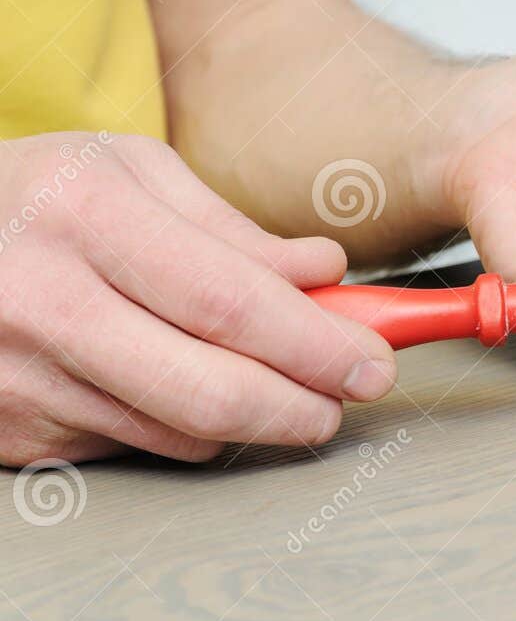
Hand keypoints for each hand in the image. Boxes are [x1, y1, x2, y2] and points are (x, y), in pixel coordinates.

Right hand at [0, 134, 398, 466]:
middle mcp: (42, 299)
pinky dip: (182, 426)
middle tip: (346, 399)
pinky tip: (176, 384)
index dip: (317, 343)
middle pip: (211, 391)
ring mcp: (18, 376)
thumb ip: (235, 230)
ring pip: (181, 432)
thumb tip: (328, 275)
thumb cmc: (38, 199)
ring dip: (252, 419)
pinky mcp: (10, 431)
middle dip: (303, 406)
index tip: (374, 361)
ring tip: (274, 383)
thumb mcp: (131, 174)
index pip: (231, 302)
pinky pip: (135, 446)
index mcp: (85, 216)